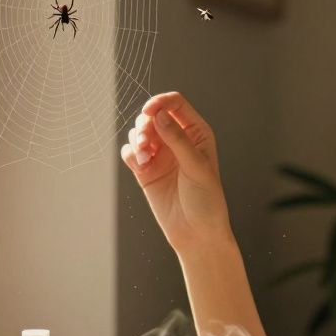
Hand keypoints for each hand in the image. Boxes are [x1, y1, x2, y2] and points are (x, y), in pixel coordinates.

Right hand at [120, 92, 233, 253]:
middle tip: (145, 144)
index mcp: (196, 133)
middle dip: (144, 125)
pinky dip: (131, 154)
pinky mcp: (146, 170)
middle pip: (153, 116)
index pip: (175, 104)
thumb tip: (159, 115)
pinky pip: (130, 152)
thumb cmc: (206, 200)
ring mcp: (160, 154)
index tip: (148, 112)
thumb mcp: (196, 166)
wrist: (196, 233)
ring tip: (144, 158)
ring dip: (136, 140)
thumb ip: (177, 140)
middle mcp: (177, 139)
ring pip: (139, 132)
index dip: (160, 103)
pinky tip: (140, 166)